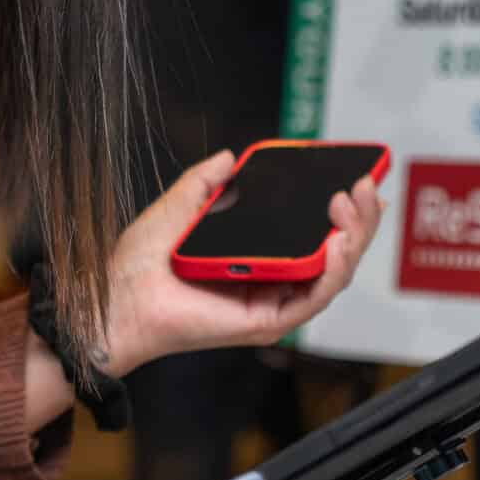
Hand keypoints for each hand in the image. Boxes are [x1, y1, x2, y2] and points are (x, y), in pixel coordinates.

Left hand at [97, 150, 385, 375]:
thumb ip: (207, 181)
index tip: (360, 180)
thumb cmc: (140, 262)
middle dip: (359, 219)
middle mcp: (271, 283)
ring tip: (351, 205)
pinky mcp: (266, 322)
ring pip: (333, 275)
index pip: (314, 235)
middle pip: (334, 254)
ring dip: (353, 239)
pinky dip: (333, 270)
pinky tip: (337, 243)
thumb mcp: (180, 205)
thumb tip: (231, 157)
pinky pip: (313, 299)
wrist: (116, 294)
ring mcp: (271, 304)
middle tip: (363, 185)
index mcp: (257, 258)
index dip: (344, 213)